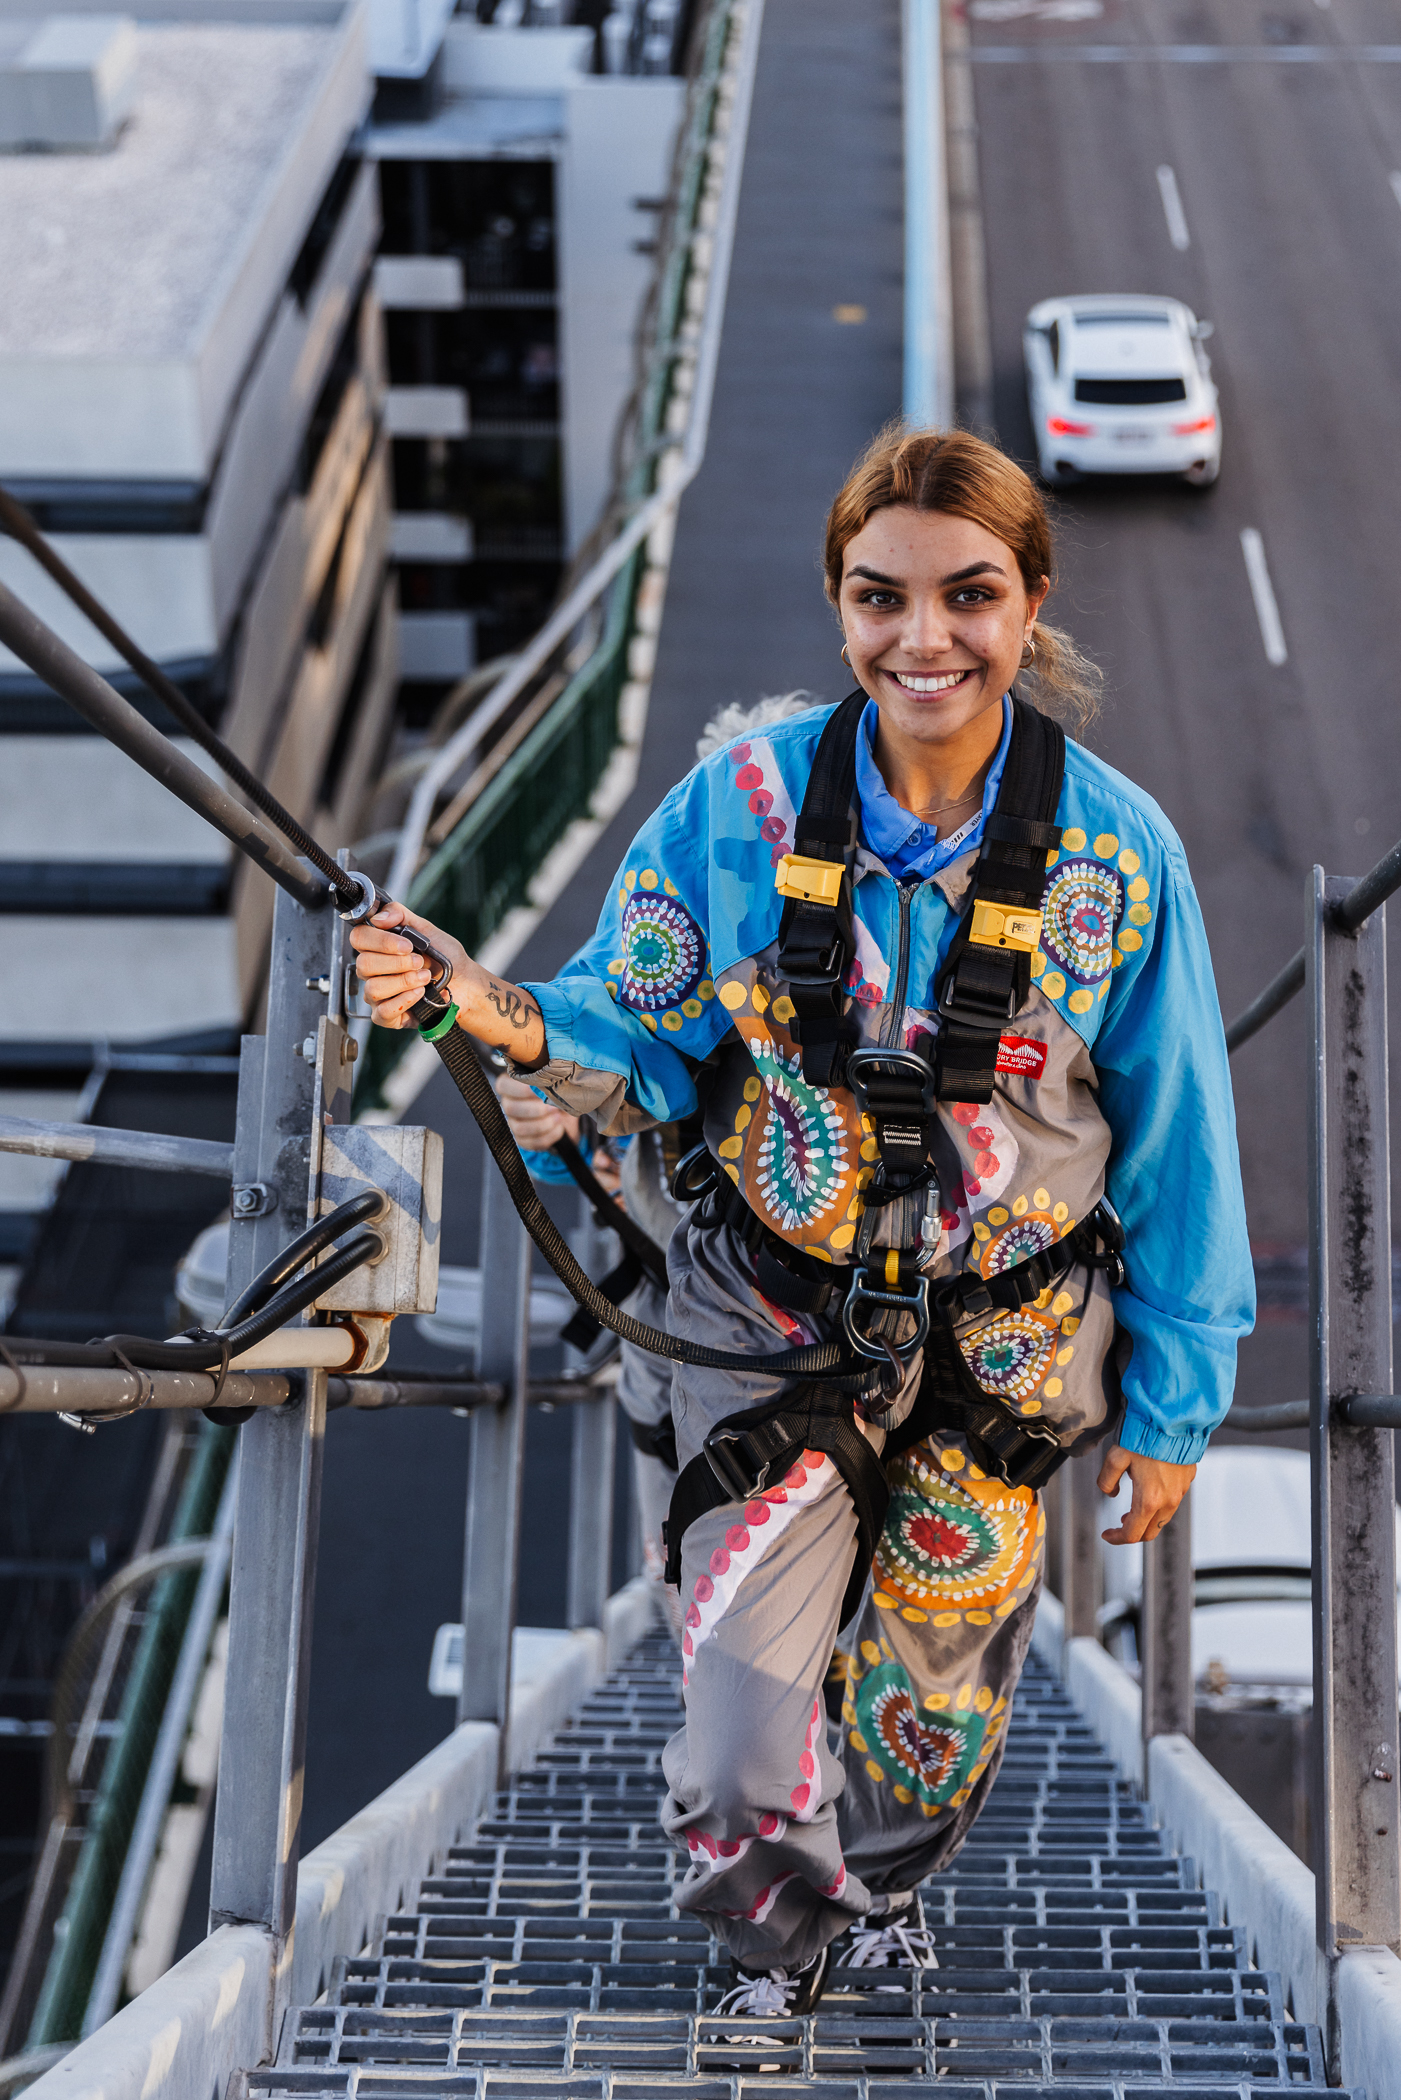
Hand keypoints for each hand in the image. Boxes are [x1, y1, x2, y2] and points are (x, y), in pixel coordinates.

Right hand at [349, 900, 545, 1061]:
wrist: (464, 983)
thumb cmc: (445, 958)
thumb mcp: (426, 929)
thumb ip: (400, 915)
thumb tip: (378, 917)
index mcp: (377, 946)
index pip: (359, 938)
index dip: (381, 941)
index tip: (408, 945)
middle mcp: (372, 970)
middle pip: (364, 965)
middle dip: (398, 963)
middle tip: (421, 962)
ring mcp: (377, 994)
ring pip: (373, 989)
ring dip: (404, 982)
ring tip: (425, 978)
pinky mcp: (386, 1016)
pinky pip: (382, 1012)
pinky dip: (404, 1001)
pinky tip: (420, 994)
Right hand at [497, 1072, 577, 1150]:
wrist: (565, 1114)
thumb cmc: (557, 1093)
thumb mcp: (555, 1083)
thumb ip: (549, 1080)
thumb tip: (552, 1082)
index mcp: (512, 1086)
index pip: (503, 1085)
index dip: (520, 1089)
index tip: (538, 1089)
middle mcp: (509, 1104)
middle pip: (510, 1108)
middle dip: (536, 1109)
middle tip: (554, 1107)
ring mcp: (514, 1123)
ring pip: (519, 1127)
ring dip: (543, 1124)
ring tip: (559, 1117)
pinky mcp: (522, 1139)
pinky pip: (531, 1142)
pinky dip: (549, 1136)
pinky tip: (559, 1128)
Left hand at [1097, 1444, 1195, 1544]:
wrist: (1175, 1422)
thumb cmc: (1146, 1437)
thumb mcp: (1115, 1457)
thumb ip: (1107, 1479)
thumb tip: (1110, 1492)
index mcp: (1149, 1500)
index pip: (1132, 1533)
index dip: (1117, 1538)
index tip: (1107, 1535)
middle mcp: (1168, 1501)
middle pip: (1150, 1532)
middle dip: (1132, 1532)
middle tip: (1120, 1523)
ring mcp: (1180, 1493)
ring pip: (1163, 1520)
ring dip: (1147, 1520)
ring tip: (1133, 1510)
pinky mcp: (1186, 1482)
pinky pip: (1172, 1504)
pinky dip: (1159, 1507)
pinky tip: (1150, 1492)